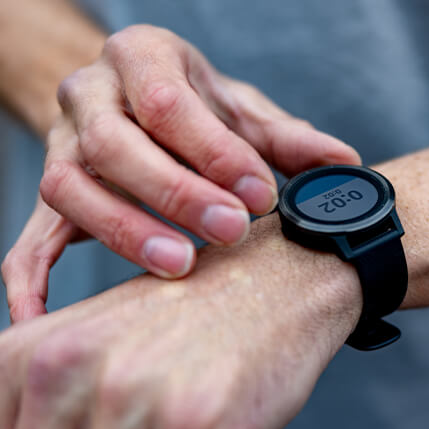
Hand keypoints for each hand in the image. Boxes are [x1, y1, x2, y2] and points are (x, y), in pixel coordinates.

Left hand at [0, 217, 361, 428]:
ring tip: (179, 420)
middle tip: (147, 423)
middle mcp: (72, 371)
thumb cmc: (199, 309)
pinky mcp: (196, 426)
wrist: (282, 276)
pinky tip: (214, 425)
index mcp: (35, 355)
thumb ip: (50, 403)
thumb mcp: (97, 341)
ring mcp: (134, 399)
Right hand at [2, 24, 359, 322]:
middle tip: (230, 230)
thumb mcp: (241, 108)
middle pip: (112, 144)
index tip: (260, 192)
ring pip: (68, 188)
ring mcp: (59, 147)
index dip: (213, 150)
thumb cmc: (196, 105)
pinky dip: (31, 281)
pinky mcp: (47, 201)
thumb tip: (346, 164)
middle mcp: (89, 96)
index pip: (166, 100)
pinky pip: (27, 239)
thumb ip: (287, 138)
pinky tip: (43, 319)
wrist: (133, 95)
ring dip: (123, 231)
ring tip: (179, 265)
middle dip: (174, 192)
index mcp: (140, 57)